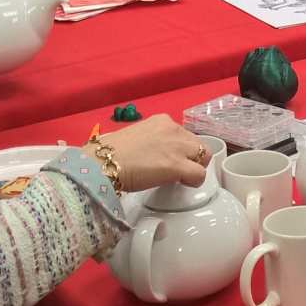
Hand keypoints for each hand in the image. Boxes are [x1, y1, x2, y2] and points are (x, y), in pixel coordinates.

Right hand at [81, 115, 208, 191]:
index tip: (170, 159)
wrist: (101, 162)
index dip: (180, 149)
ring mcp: (177, 147)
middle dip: (192, 158)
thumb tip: (149, 152)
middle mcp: (173, 129)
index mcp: (161, 121)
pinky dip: (194, 181)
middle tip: (179, 170)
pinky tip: (183, 184)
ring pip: (204, 157)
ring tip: (181, 178)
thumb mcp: (134, 136)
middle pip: (198, 144)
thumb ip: (149, 141)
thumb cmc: (108, 152)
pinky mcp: (177, 166)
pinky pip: (199, 175)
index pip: (183, 134)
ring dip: (195, 168)